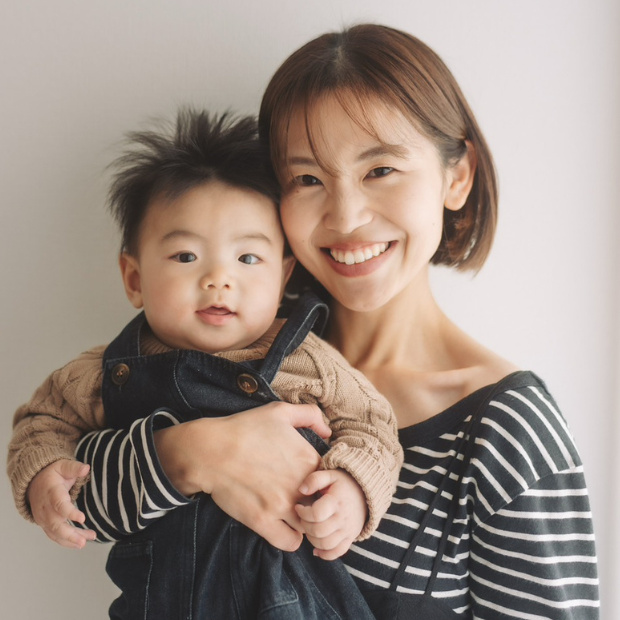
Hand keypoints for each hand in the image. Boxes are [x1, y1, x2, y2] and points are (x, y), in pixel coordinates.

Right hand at [27, 460, 96, 548]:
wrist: (33, 482)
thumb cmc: (52, 474)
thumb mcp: (63, 466)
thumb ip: (74, 468)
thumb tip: (86, 468)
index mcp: (52, 492)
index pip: (59, 504)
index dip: (70, 512)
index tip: (82, 518)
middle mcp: (46, 508)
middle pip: (55, 524)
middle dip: (69, 535)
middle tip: (83, 542)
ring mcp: (44, 518)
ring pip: (55, 533)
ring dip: (70, 540)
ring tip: (85, 542)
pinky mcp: (45, 524)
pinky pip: (54, 536)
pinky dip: (66, 542)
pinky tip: (80, 542)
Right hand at [154, 401, 330, 551]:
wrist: (210, 450)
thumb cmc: (244, 428)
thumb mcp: (280, 411)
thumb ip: (310, 416)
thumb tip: (328, 433)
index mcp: (308, 458)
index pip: (333, 480)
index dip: (325, 483)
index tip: (313, 482)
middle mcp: (300, 484)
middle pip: (325, 505)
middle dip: (319, 504)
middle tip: (306, 501)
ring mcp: (282, 505)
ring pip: (311, 526)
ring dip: (307, 523)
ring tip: (295, 515)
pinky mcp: (263, 522)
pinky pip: (290, 542)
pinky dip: (291, 538)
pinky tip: (284, 527)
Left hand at [295, 468, 366, 559]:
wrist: (365, 492)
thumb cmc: (342, 483)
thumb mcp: (330, 474)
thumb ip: (314, 479)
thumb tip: (302, 490)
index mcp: (336, 501)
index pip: (316, 514)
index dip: (303, 513)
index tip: (298, 507)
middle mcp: (343, 518)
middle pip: (319, 531)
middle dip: (305, 526)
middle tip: (302, 518)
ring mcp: (348, 530)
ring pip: (326, 544)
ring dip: (312, 539)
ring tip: (309, 528)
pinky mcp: (350, 538)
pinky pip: (337, 552)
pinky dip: (325, 554)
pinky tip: (316, 549)